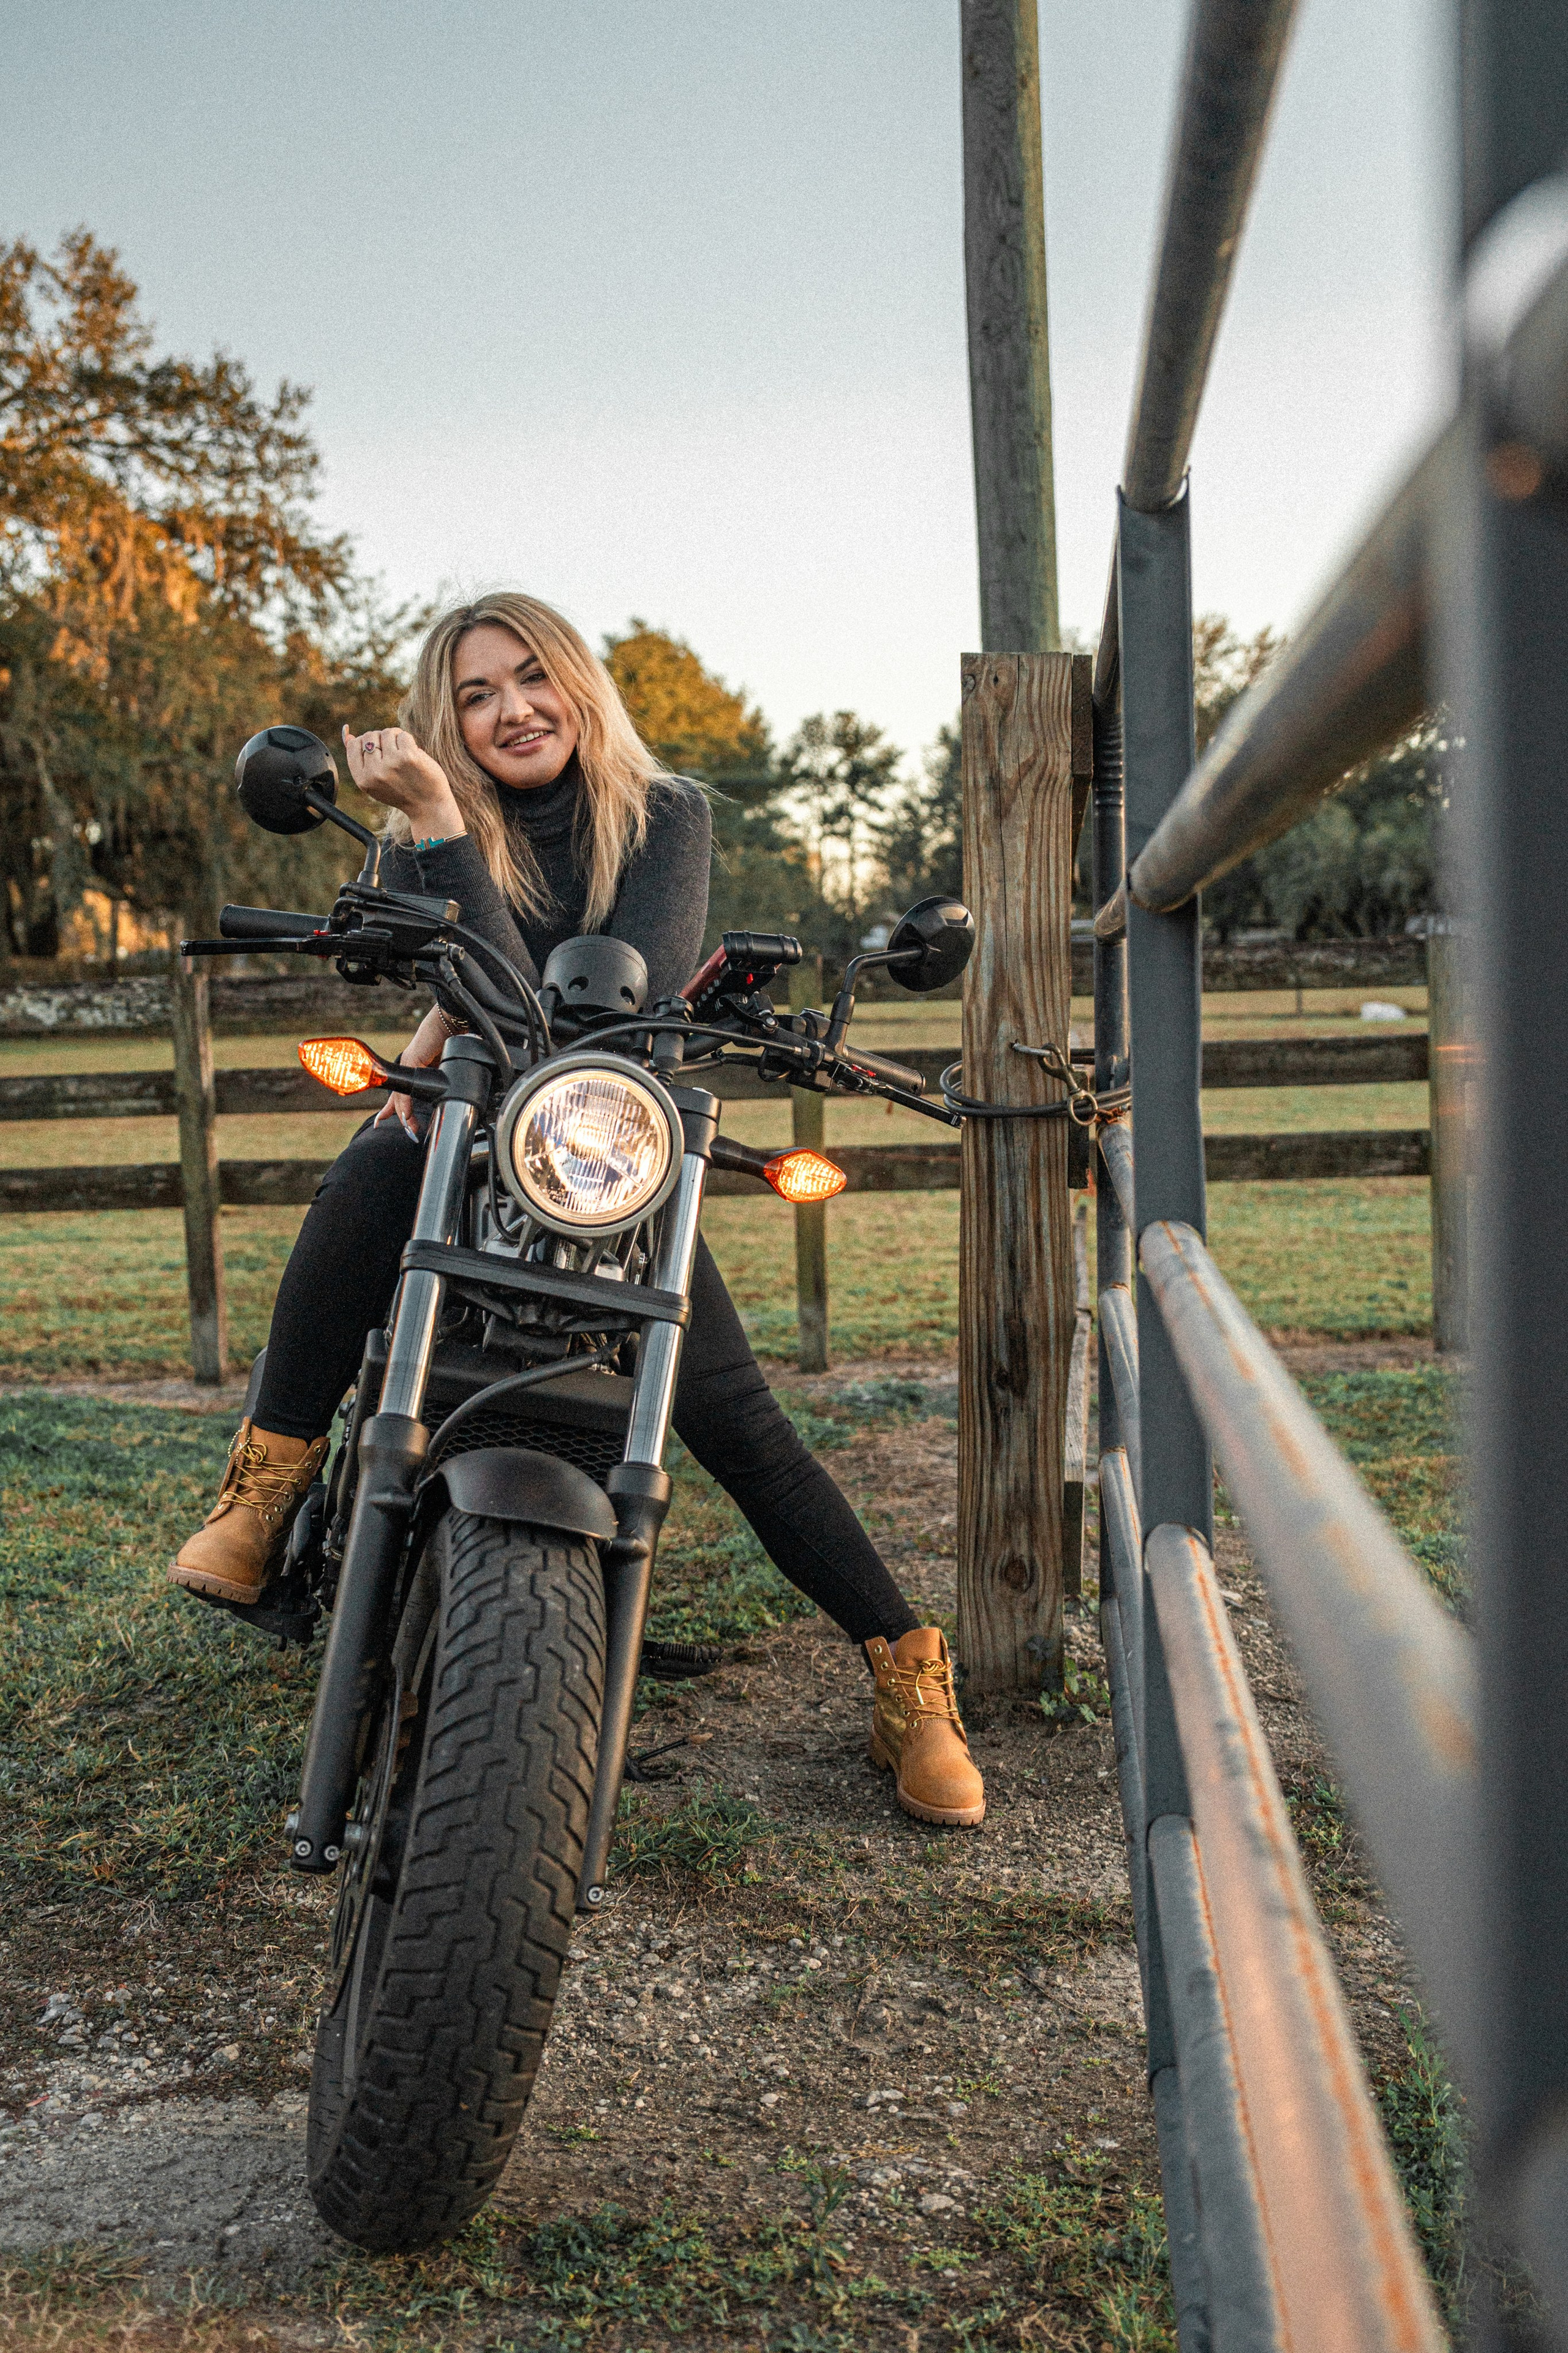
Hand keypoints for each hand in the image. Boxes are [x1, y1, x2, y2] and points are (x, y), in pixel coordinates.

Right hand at [343, 725, 464, 840]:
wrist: (428, 806)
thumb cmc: (401, 792)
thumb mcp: (375, 782)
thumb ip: (361, 761)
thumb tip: (348, 735)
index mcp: (362, 779)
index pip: (354, 745)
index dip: (366, 742)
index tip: (378, 750)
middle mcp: (374, 772)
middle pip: (370, 736)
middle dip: (382, 739)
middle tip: (393, 752)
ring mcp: (391, 763)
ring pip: (387, 733)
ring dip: (396, 738)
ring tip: (403, 752)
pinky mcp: (408, 757)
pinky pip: (403, 735)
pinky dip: (409, 741)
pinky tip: (413, 753)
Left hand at [375, 1003, 460, 1140]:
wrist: (451, 1021)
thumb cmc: (452, 1038)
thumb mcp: (448, 1064)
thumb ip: (445, 1077)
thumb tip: (450, 1091)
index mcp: (417, 1067)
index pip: (403, 1090)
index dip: (397, 1106)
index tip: (387, 1118)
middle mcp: (409, 1065)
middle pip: (398, 1095)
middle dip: (395, 1113)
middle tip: (386, 1126)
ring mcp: (409, 1063)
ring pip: (401, 1095)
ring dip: (404, 1114)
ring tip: (409, 1128)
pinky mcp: (412, 1060)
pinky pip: (407, 1088)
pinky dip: (406, 1104)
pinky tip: (406, 1115)